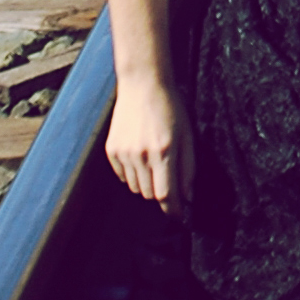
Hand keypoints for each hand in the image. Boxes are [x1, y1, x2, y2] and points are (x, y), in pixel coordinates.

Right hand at [105, 76, 192, 216]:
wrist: (142, 82)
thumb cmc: (170, 106)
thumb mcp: (187, 134)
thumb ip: (188, 167)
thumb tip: (188, 196)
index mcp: (163, 151)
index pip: (165, 195)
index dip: (174, 210)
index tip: (180, 216)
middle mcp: (141, 155)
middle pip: (150, 195)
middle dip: (162, 194)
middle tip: (169, 178)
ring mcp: (123, 153)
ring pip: (136, 188)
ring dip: (147, 184)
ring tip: (154, 161)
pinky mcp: (111, 150)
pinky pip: (123, 176)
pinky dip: (133, 174)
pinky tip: (140, 154)